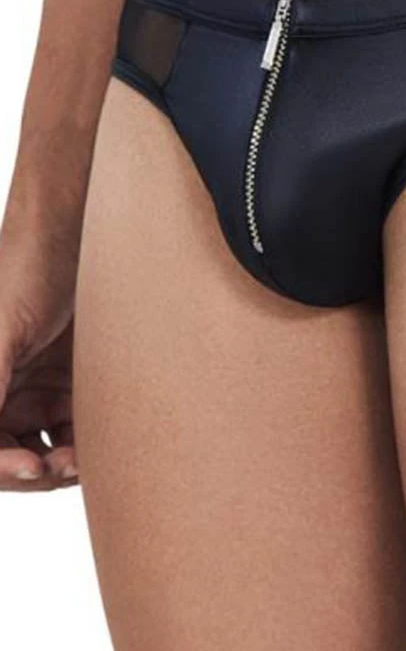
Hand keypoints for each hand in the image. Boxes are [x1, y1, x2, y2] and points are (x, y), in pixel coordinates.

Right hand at [0, 221, 77, 490]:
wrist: (79, 230)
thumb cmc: (28, 268)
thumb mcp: (3, 330)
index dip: (3, 467)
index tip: (33, 468)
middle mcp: (5, 390)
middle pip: (12, 456)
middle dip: (35, 470)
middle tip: (68, 465)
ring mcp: (40, 388)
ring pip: (47, 448)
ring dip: (63, 462)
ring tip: (86, 459)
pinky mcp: (75, 381)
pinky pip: (78, 427)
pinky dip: (86, 442)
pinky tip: (101, 443)